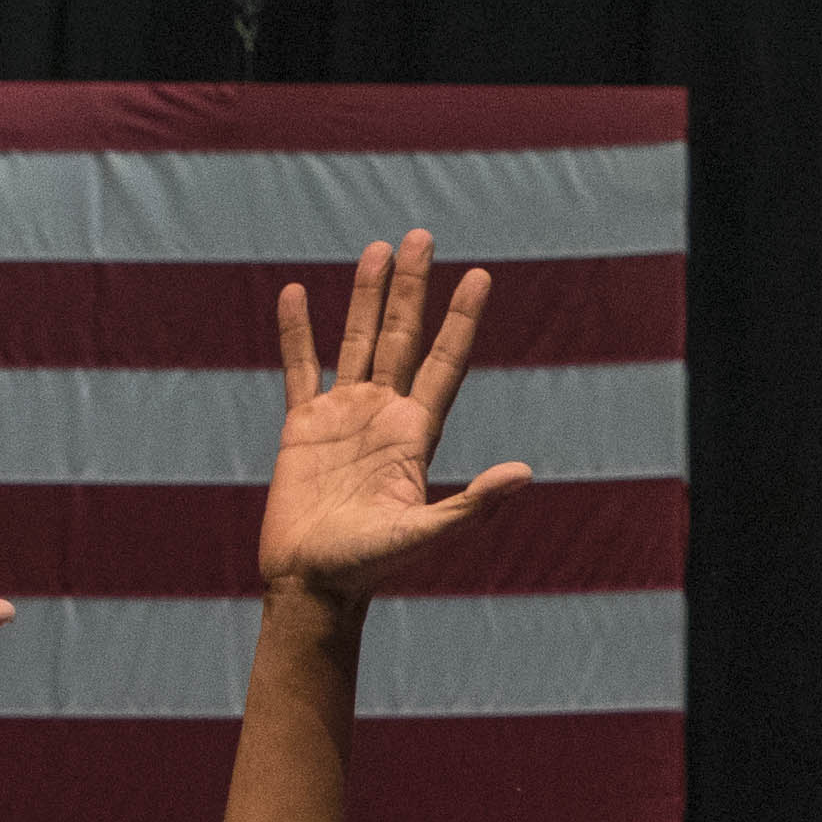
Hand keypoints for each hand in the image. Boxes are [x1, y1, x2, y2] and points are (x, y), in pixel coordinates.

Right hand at [258, 228, 523, 611]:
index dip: (462, 319)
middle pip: (402, 337)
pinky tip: (295, 293)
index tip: (480, 276)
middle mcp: (385, 415)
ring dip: (366, 296)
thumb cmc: (369, 568)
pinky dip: (297, 331)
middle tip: (421, 237)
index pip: (444, 361)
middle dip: (412, 288)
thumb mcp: (425, 535)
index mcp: (417, 433)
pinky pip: (300, 367)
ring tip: (376, 249)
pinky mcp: (303, 426)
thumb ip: (472, 504)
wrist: (313, 585)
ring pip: (357, 341)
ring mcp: (344, 416)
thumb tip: (526, 474)